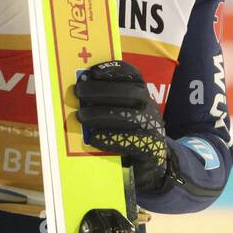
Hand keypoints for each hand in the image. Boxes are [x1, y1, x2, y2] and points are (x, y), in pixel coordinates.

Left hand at [75, 60, 171, 192]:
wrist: (153, 162)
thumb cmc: (130, 132)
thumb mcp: (126, 111)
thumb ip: (110, 101)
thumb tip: (82, 90)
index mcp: (144, 94)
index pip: (132, 75)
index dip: (113, 71)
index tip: (92, 72)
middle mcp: (150, 108)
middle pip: (131, 93)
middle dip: (103, 90)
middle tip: (79, 92)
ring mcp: (152, 128)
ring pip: (129, 116)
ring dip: (101, 114)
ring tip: (81, 115)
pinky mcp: (149, 149)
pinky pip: (129, 142)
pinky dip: (109, 138)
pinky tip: (93, 137)